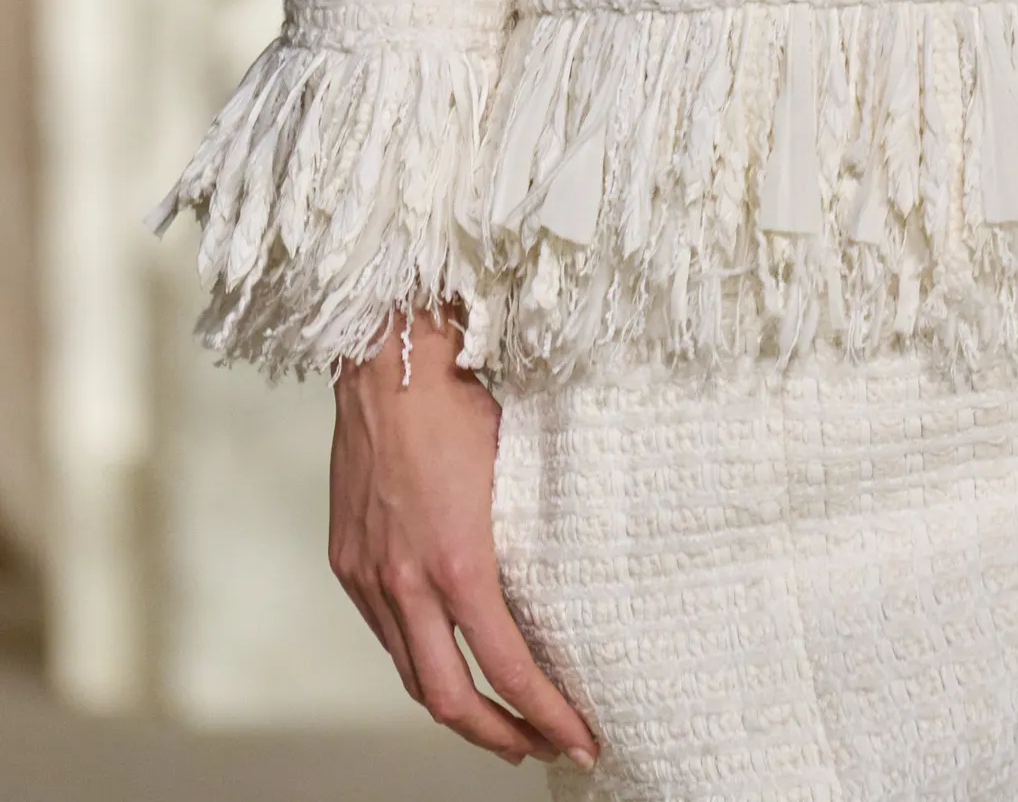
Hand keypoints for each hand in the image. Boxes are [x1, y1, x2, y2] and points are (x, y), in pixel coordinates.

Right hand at [329, 305, 599, 770]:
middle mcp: (405, 581)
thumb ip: (520, 540)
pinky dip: (418, 658)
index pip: (506, 667)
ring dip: (455, 706)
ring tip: (496, 720)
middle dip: (499, 735)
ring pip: (410, 673)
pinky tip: (444, 657)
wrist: (390, 361)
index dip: (546, 713)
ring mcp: (369, 576)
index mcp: (458, 561)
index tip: (580, 737)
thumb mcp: (512, 472)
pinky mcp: (347, 562)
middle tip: (541, 747)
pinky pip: (384, 632)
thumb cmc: (460, 402)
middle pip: (448, 698)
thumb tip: (551, 585)